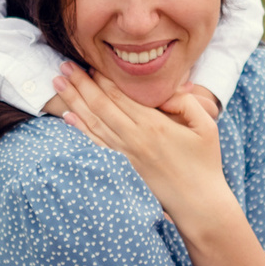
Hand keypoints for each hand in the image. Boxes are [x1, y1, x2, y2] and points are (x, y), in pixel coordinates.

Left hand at [53, 66, 230, 235]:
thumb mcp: (206, 125)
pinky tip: (67, 118)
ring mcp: (125, 155)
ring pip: (93, 122)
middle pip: (100, 105)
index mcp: (153, 125)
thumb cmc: (205, 162)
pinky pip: (96, 145)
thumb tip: (164, 89)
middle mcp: (134, 138)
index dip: (102, 77)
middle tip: (64, 66)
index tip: (88, 62)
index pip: (120, 95)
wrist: (198, 204)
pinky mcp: (123, 168)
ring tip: (58, 84)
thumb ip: (186, 102)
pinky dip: (80, 130)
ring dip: (74, 102)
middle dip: (80, 84)